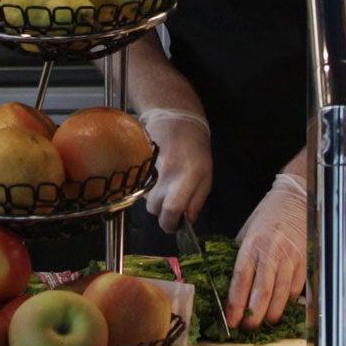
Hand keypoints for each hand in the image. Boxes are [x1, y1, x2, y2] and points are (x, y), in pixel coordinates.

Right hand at [139, 108, 211, 233]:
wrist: (177, 118)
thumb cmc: (196, 148)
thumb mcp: (206, 175)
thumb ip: (197, 200)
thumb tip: (188, 221)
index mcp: (189, 176)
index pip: (172, 209)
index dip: (170, 224)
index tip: (173, 227)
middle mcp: (168, 172)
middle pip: (154, 208)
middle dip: (161, 211)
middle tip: (170, 202)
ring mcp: (151, 166)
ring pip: (146, 198)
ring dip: (154, 197)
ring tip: (164, 182)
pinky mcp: (139, 162)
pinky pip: (140, 184)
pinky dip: (147, 186)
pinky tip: (156, 175)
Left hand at [228, 171, 307, 329]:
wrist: (295, 200)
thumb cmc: (267, 216)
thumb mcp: (246, 232)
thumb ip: (241, 255)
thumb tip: (229, 282)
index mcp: (252, 245)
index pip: (241, 280)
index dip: (235, 304)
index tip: (230, 320)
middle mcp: (271, 254)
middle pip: (262, 293)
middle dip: (254, 316)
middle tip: (247, 328)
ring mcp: (291, 259)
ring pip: (282, 295)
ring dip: (272, 313)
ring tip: (263, 323)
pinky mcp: (306, 263)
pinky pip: (297, 289)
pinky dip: (289, 303)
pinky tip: (282, 309)